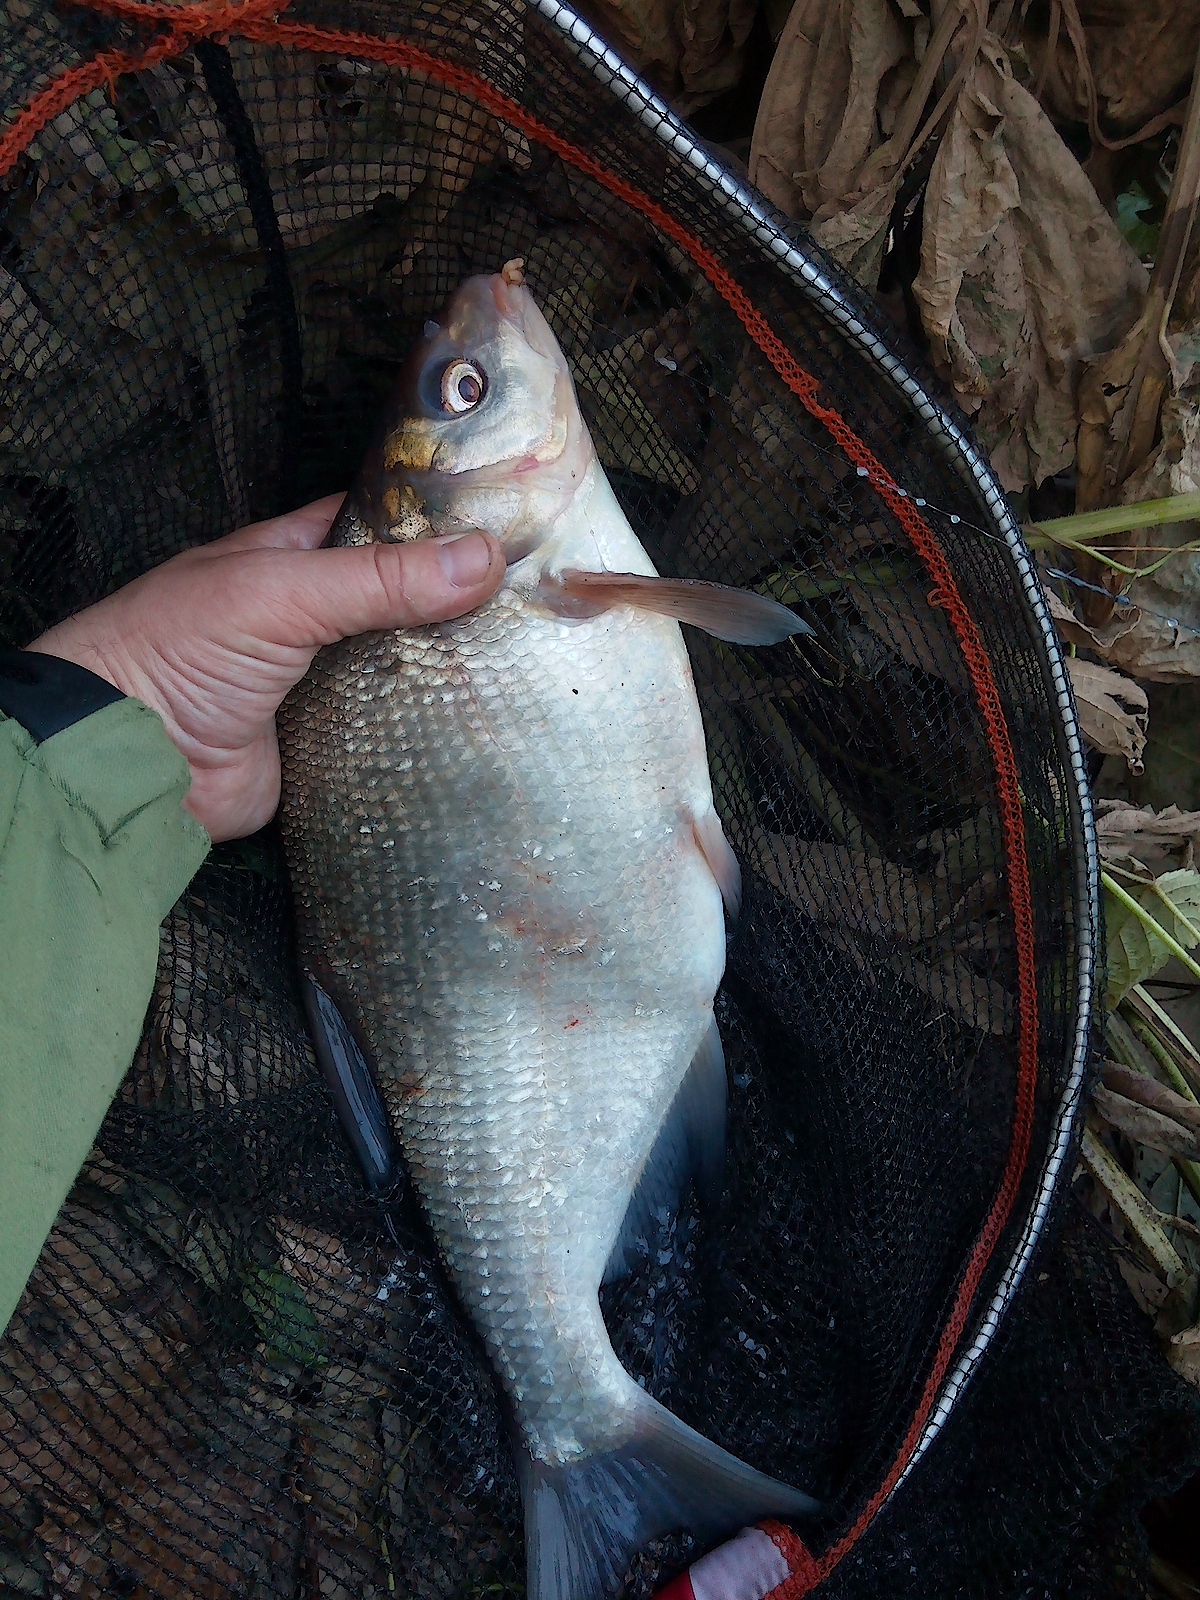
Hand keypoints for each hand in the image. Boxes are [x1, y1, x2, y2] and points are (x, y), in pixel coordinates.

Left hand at [26, 495, 503, 842]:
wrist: (131, 762)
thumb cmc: (179, 649)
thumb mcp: (280, 592)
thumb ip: (380, 579)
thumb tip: (482, 558)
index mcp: (294, 558)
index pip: (380, 524)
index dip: (438, 521)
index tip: (514, 522)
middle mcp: (314, 617)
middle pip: (404, 601)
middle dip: (460, 600)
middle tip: (542, 598)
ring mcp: (325, 683)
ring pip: (406, 667)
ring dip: (452, 668)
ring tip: (533, 656)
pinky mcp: (333, 744)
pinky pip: (394, 731)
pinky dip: (430, 727)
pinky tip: (489, 719)